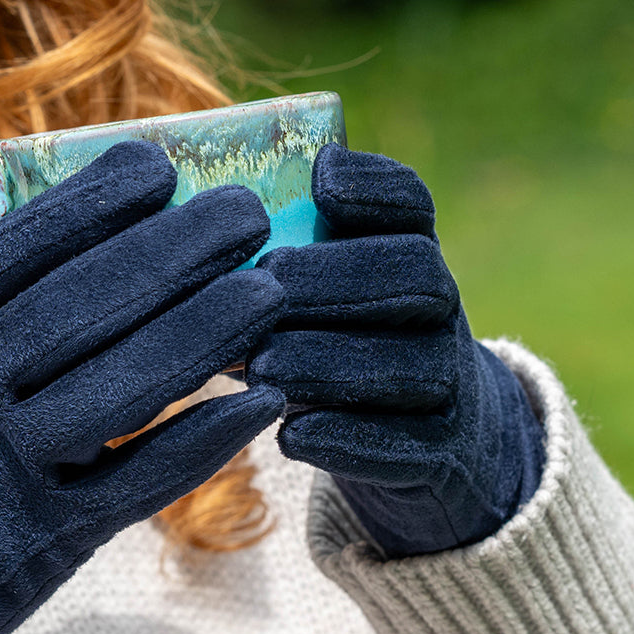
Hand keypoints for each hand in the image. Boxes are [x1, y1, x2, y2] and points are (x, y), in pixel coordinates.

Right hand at [0, 141, 283, 633]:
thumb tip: (88, 231)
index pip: (20, 251)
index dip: (96, 203)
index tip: (161, 168)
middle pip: (84, 306)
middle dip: (175, 250)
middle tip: (245, 214)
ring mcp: (11, 467)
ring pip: (123, 386)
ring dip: (206, 331)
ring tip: (269, 291)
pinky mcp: (54, 533)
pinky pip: (142, 479)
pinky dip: (206, 438)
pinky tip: (264, 402)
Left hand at [246, 144, 543, 557]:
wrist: (424, 443)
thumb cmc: (341, 355)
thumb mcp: (320, 305)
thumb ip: (276, 270)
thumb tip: (183, 243)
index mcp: (409, 259)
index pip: (411, 205)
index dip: (372, 187)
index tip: (319, 178)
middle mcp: (442, 314)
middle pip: (416, 275)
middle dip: (337, 276)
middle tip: (268, 283)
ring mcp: (451, 386)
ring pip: (412, 364)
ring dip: (331, 360)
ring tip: (264, 366)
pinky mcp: (443, 455)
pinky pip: (407, 447)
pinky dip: (346, 440)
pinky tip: (288, 437)